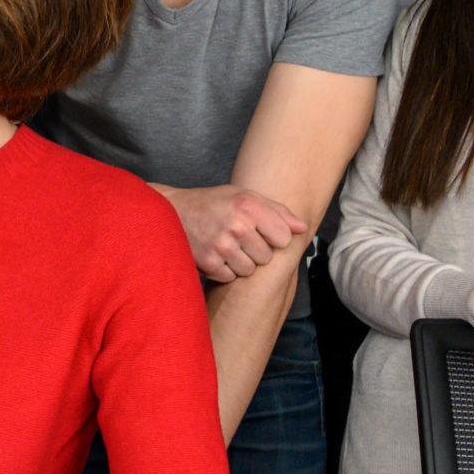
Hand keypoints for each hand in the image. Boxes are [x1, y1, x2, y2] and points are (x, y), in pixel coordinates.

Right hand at [160, 185, 309, 283]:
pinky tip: (214, 255)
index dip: (275, 238)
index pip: (284, 238)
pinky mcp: (208, 262)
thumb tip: (303, 228)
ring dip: (240, 263)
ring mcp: (221, 245)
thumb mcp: (244, 197)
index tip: (262, 233)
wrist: (171, 212)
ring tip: (226, 247)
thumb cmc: (213, 203)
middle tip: (239, 239)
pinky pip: (230, 277)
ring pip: (249, 270)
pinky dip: (223, 270)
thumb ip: (277, 211)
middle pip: (266, 257)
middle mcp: (237, 225)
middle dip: (256, 252)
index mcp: (248, 205)